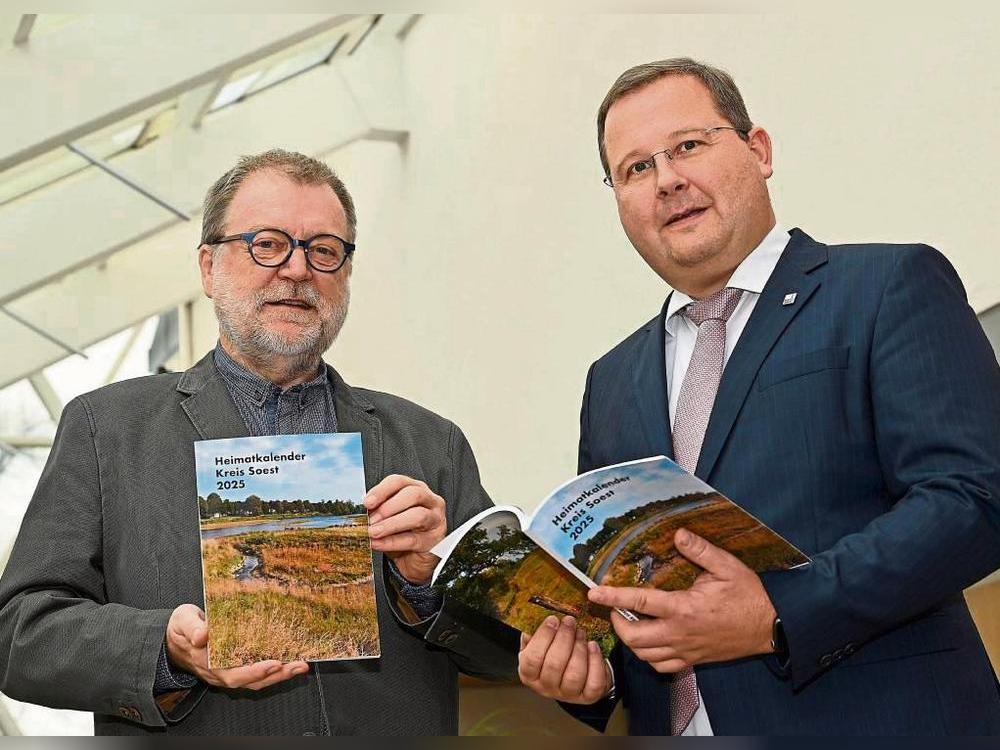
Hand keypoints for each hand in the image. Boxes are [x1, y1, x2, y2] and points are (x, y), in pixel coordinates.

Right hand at [165, 604, 308, 689]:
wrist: (171, 641)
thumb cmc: (180, 628)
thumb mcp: (182, 619)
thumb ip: (192, 626)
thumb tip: (203, 635)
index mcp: (206, 661)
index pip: (232, 671)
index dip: (253, 671)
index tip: (273, 663)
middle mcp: (217, 671)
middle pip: (249, 681)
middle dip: (275, 675)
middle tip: (296, 665)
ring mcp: (224, 673)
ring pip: (254, 682)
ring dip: (278, 676)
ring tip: (299, 666)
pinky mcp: (231, 670)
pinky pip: (254, 677)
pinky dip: (272, 673)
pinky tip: (288, 665)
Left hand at [365, 474, 446, 584]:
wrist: (414, 557)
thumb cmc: (402, 532)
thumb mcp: (389, 517)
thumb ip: (379, 510)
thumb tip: (364, 511)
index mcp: (416, 488)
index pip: (399, 482)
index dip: (382, 490)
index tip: (367, 503)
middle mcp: (430, 500)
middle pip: (413, 494)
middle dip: (388, 507)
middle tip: (371, 520)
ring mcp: (435, 519)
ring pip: (417, 516)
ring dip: (391, 524)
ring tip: (373, 532)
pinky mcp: (434, 539)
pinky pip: (413, 539)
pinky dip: (392, 542)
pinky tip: (378, 544)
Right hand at [517, 615, 610, 703]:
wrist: (576, 671)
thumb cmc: (555, 653)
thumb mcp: (539, 643)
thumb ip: (534, 633)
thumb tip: (535, 620)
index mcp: (529, 674)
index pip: (532, 659)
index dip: (543, 637)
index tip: (553, 619)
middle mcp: (546, 687)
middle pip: (554, 665)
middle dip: (564, 638)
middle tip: (570, 622)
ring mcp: (568, 694)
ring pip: (574, 675)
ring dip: (579, 648)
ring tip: (581, 633)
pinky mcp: (588, 696)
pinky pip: (594, 682)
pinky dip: (595, 661)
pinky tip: (593, 646)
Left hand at [588, 528, 776, 672]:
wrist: (770, 627)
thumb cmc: (749, 596)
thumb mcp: (728, 566)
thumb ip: (700, 550)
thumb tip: (677, 534)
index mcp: (684, 608)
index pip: (639, 602)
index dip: (613, 596)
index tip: (594, 592)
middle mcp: (680, 633)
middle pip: (634, 637)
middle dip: (617, 622)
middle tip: (614, 607)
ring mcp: (686, 650)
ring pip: (644, 655)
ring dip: (630, 640)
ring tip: (628, 622)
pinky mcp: (693, 660)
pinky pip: (661, 667)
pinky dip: (648, 657)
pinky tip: (648, 642)